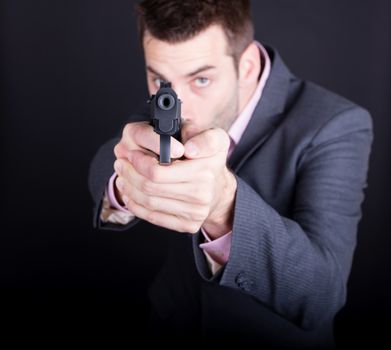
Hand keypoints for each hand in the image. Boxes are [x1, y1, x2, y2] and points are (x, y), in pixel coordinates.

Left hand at [113, 124, 236, 237]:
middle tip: (121, 163)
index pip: (158, 172)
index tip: (131, 154)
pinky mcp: (187, 225)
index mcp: (204, 171)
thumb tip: (188, 149)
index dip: (138, 163)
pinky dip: (137, 206)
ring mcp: (194, 213)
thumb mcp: (216, 139)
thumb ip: (204, 138)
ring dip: (129, 188)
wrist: (220, 190)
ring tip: (122, 177)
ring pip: (149, 202)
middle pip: (150, 187)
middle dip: (129, 174)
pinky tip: (131, 195)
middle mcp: (201, 194)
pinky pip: (154, 217)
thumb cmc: (211, 161)